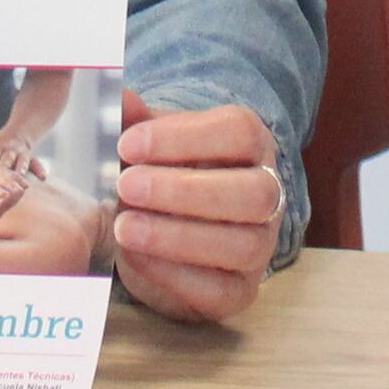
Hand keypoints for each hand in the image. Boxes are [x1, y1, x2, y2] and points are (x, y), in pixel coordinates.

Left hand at [110, 91, 280, 323]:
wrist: (162, 234)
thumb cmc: (159, 176)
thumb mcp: (146, 144)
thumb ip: (133, 121)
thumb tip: (119, 95)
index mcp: (251, 147)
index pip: (240, 132)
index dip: (184, 137)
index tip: (127, 143)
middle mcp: (268, 196)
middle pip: (253, 192)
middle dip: (185, 190)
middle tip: (126, 185)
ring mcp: (260, 248)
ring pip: (242, 244)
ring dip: (178, 236)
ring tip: (124, 227)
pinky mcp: (240, 292)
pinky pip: (220, 290)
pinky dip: (174, 275)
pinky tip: (134, 258)